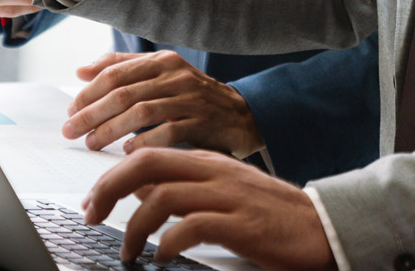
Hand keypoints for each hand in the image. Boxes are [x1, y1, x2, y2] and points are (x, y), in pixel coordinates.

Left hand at [65, 51, 261, 156]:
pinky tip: (128, 151)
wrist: (242, 116)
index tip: (70, 111)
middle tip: (71, 130)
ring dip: (111, 129)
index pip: (115, 73)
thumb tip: (81, 71)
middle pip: (124, 93)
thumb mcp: (160, 74)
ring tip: (92, 143)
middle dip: (92, 113)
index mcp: (161, 60)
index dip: (88, 93)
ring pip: (141, 112)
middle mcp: (175, 75)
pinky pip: (168, 132)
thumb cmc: (193, 97)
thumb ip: (122, 68)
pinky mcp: (203, 122)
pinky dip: (145, 141)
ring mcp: (190, 98)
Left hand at [82, 148, 334, 268]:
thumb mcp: (222, 191)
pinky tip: (163, 258)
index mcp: (205, 161)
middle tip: (91, 216)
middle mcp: (212, 172)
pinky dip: (169, 243)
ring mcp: (228, 196)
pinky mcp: (242, 225)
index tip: (91, 203)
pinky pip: (193, 227)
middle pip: (145, 165)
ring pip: (162, 197)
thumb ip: (183, 187)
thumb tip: (140, 193)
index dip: (109, 178)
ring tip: (128, 251)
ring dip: (134, 227)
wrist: (324, 227)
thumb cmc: (271, 214)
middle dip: (107, 189)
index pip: (145, 156)